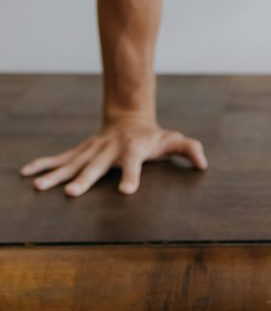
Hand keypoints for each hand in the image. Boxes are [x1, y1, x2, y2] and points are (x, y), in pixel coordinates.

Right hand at [19, 116, 207, 196]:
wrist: (129, 116)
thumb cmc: (152, 135)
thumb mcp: (172, 140)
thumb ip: (188, 150)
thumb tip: (203, 163)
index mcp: (133, 151)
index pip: (134, 165)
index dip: (132, 177)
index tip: (127, 192)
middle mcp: (109, 151)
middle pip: (97, 167)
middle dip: (85, 179)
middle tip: (72, 193)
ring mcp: (92, 151)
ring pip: (72, 164)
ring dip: (55, 175)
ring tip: (38, 187)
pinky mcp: (81, 151)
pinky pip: (60, 159)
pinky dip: (43, 165)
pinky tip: (27, 173)